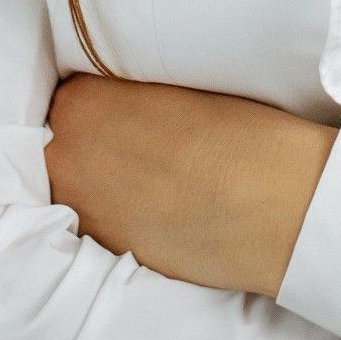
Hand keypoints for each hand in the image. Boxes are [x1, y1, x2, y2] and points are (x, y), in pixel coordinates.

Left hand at [45, 74, 335, 296]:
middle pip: (65, 139)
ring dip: (101, 176)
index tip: (127, 104)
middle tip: (141, 137)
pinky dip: (117, 210)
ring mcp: (81, 209)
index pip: (71, 92)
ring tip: (151, 172)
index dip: (102, 98)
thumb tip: (122, 104)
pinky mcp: (105, 251)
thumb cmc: (239, 133)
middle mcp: (67, 157)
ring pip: (78, 182)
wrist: (274, 207)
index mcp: (83, 103)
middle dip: (94, 138)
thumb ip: (133, 94)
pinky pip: (97, 219)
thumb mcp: (179, 88)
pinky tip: (156, 203)